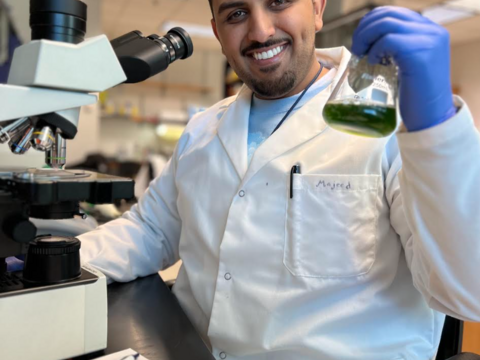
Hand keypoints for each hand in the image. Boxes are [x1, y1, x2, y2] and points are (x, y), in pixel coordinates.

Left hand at [351, 6, 456, 131]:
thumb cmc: (415, 96)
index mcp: (429, 30)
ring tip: (360, 56)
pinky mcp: (420, 53)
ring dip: (365, 38)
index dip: (371, 23)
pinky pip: (389, 41)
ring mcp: (428, 40)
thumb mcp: (407, 64)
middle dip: (364, 29)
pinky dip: (375, 50)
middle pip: (387, 14)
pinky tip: (373, 63)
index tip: (360, 41)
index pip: (393, 13)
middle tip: (356, 49)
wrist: (431, 118)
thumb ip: (395, 48)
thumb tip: (365, 41)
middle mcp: (432, 31)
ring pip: (386, 23)